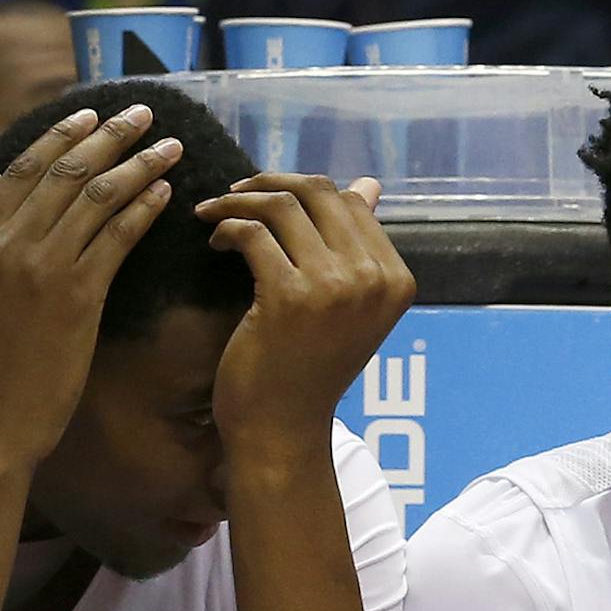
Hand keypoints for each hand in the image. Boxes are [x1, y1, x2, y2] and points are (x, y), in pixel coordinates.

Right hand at [0, 103, 180, 476]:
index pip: (24, 169)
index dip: (62, 136)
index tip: (94, 116)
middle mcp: (1, 241)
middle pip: (63, 170)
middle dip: (108, 137)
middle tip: (146, 113)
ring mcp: (37, 266)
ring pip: (93, 197)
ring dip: (138, 165)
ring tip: (171, 146)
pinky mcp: (73, 296)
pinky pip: (114, 238)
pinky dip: (141, 210)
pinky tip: (167, 194)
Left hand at [194, 173, 413, 461]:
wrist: (284, 427)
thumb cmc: (309, 367)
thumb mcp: (348, 304)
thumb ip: (357, 246)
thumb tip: (369, 186)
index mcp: (396, 280)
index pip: (351, 203)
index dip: (303, 192)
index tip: (266, 203)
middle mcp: (375, 280)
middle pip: (319, 194)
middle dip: (268, 184)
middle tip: (233, 196)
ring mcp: (337, 288)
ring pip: (282, 207)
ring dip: (238, 203)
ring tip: (214, 217)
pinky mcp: (291, 297)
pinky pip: (252, 234)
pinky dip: (226, 229)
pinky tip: (214, 243)